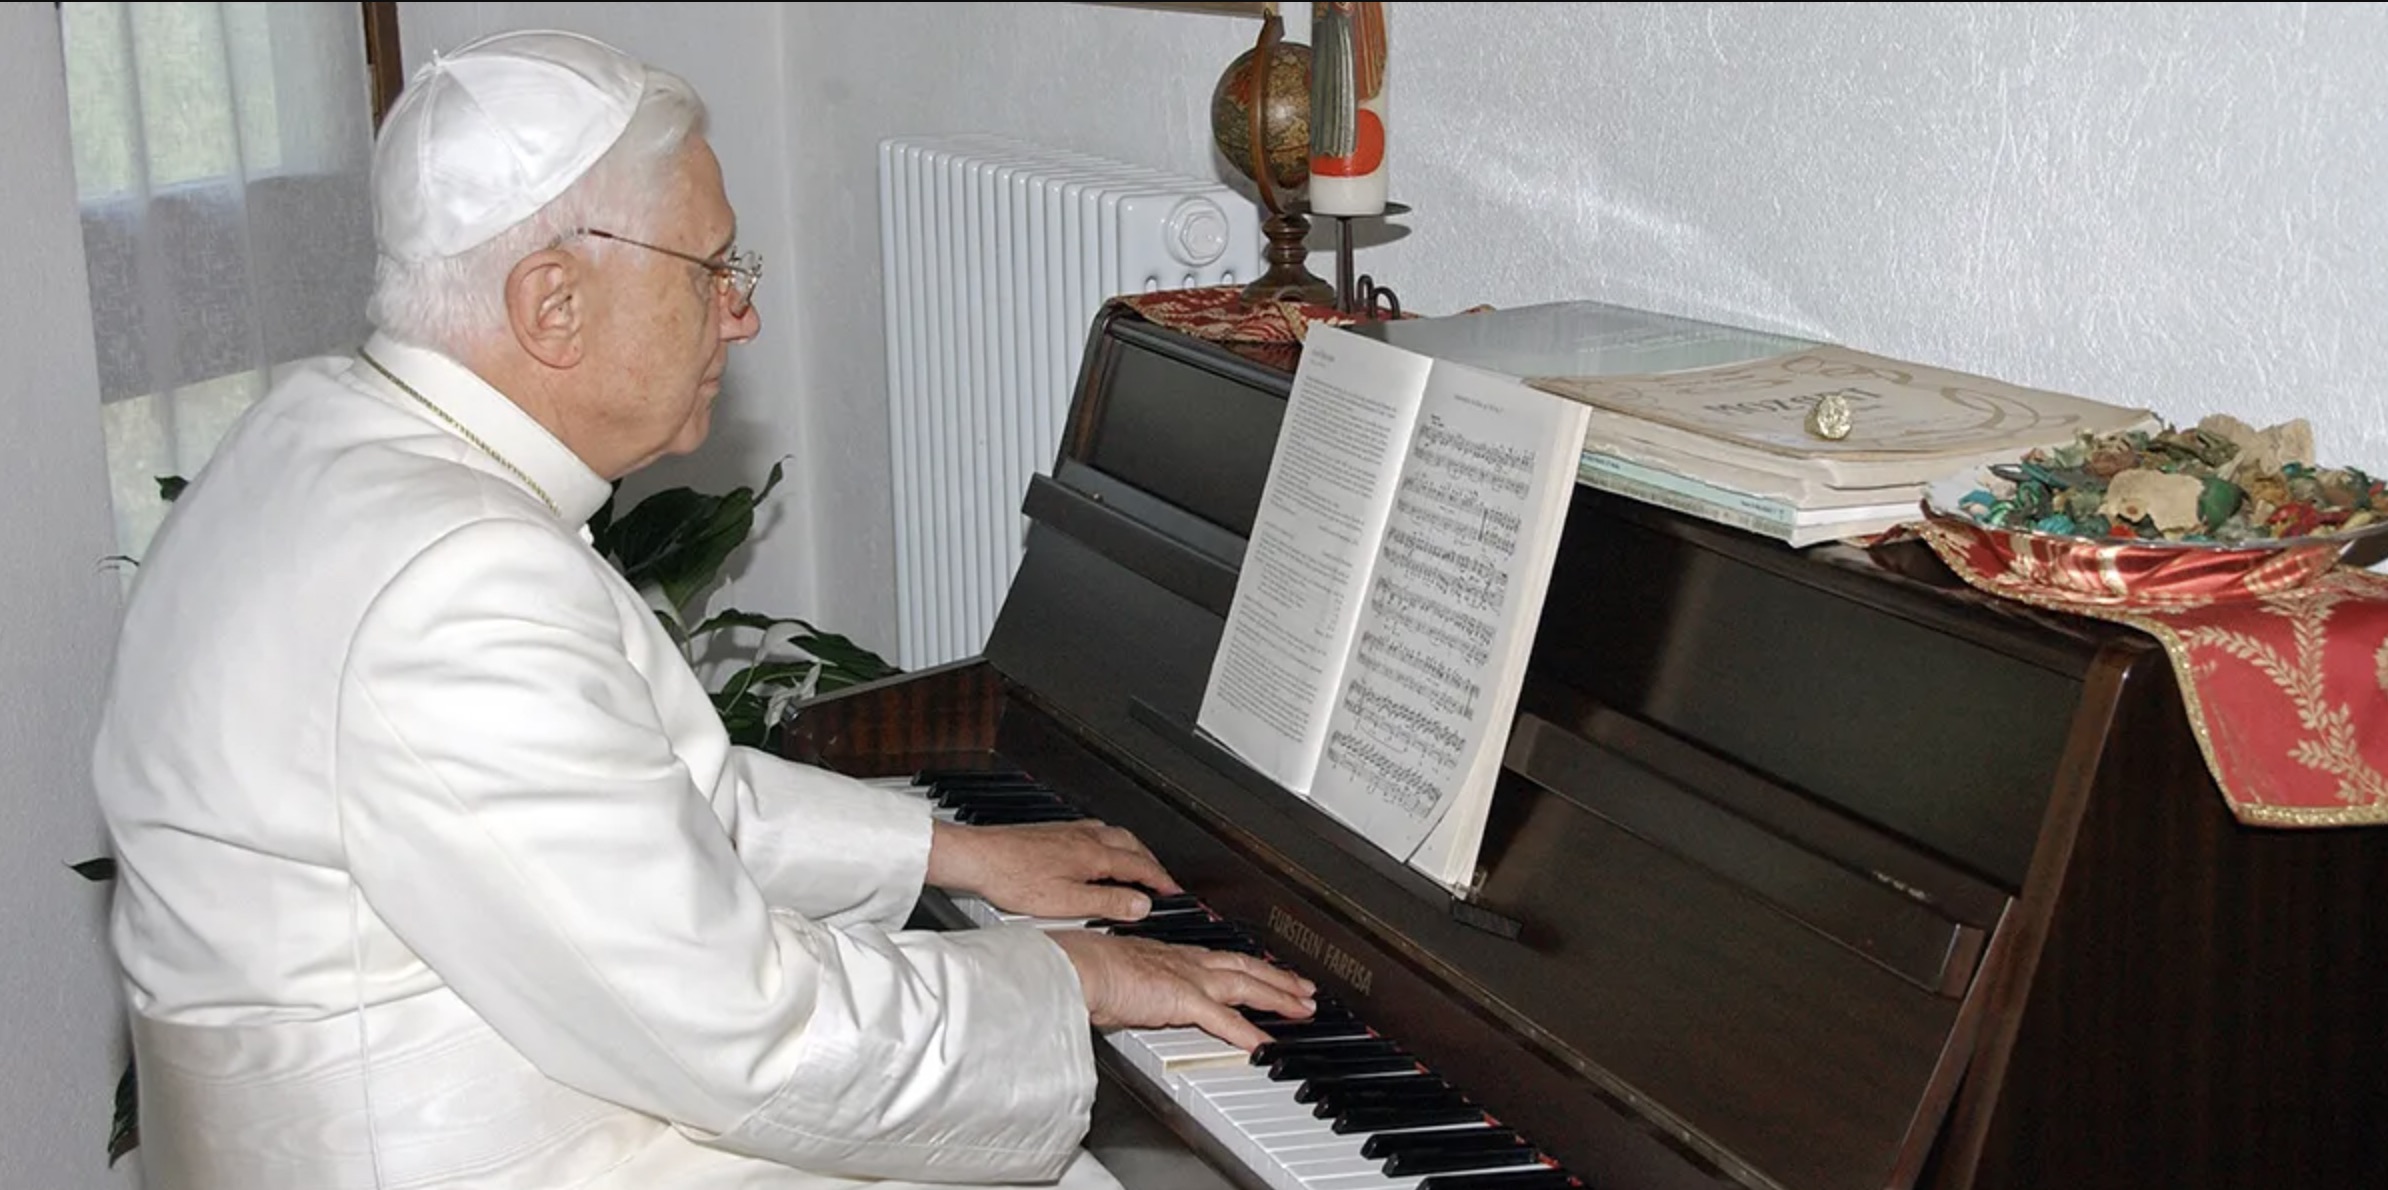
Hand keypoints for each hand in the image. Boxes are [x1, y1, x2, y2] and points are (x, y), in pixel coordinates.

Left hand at [926, 818, 1182, 921]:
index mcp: (1094, 855)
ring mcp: (1069, 831)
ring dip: (1131, 849)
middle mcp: (1085, 837)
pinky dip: (1109, 842)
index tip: (1174, 891)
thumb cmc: (1014, 878)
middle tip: (1161, 879)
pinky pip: (1094, 831)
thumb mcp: (1068, 902)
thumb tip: (1141, 905)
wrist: (979, 857)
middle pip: (1132, 845)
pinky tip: (1097, 851)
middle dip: (1151, 862)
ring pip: (1113, 835)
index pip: (1140, 866)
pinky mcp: (1053, 831)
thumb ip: (1108, 903)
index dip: (1161, 880)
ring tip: (1136, 865)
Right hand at [1050, 930, 1315, 1051]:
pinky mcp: (1184, 1000)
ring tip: (1303, 1009)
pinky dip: (1249, 1033)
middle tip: (1306, 989)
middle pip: (1247, 968)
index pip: (1225, 959)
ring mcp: (1190, 979)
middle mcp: (1188, 962)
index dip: (1254, 966)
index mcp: (1175, 956)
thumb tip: (1141, 1003)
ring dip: (1279, 998)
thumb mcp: (1126, 977)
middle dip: (1281, 979)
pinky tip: (1266, 1046)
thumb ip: (1143, 991)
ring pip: (1247, 987)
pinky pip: (1225, 1020)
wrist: (1079, 967)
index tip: (1273, 972)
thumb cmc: (1090, 970)